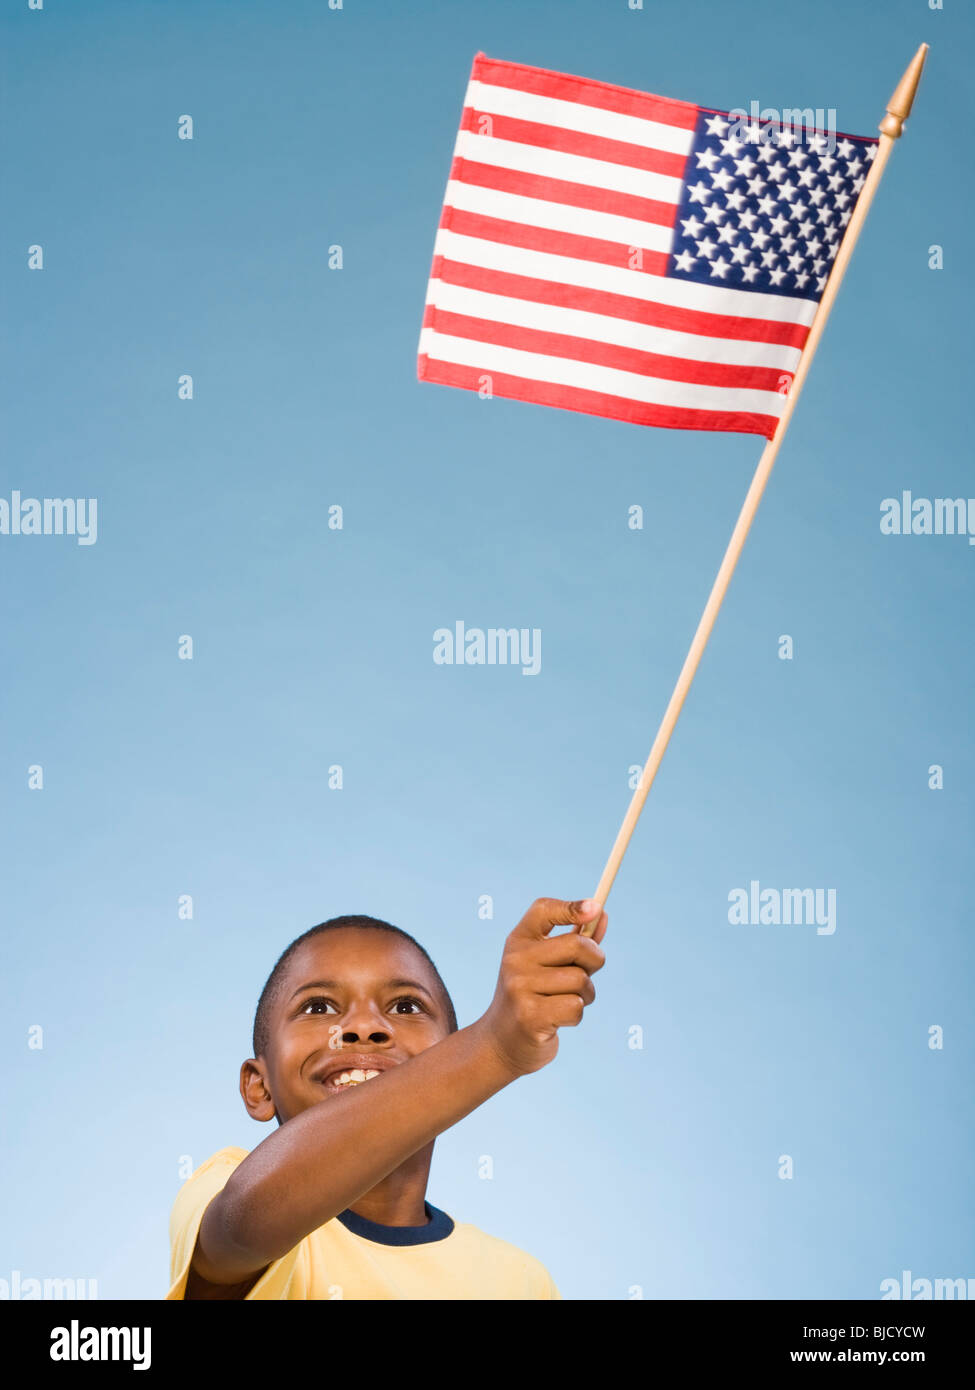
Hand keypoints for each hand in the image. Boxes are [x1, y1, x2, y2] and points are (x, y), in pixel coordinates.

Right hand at [479, 898, 607, 1077]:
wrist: (501, 1042)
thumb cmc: (534, 997)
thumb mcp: (548, 965)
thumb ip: (575, 939)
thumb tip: (602, 914)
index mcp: (519, 940)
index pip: (544, 909)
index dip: (571, 907)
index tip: (596, 908)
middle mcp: (515, 959)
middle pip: (576, 945)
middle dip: (594, 961)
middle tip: (586, 974)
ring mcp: (519, 987)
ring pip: (581, 980)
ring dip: (586, 995)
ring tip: (566, 1002)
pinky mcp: (529, 1016)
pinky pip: (576, 1007)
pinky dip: (577, 1015)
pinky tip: (558, 1020)